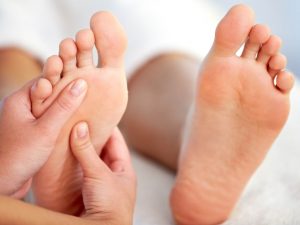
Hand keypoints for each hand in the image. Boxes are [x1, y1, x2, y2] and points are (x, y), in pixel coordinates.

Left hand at [0, 78, 86, 197]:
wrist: (2, 184)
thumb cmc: (19, 156)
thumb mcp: (46, 129)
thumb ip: (64, 106)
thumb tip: (81, 84)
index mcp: (19, 100)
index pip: (45, 79)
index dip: (64, 76)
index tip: (83, 75)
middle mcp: (21, 107)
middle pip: (48, 91)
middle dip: (67, 90)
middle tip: (87, 88)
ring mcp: (25, 119)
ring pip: (50, 106)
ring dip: (65, 105)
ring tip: (85, 103)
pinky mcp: (31, 132)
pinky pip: (49, 119)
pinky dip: (61, 118)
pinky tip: (74, 121)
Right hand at [70, 123, 135, 224]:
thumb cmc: (111, 207)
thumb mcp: (99, 175)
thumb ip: (87, 152)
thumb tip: (80, 127)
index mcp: (124, 170)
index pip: (117, 142)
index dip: (108, 127)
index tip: (97, 113)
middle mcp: (113, 176)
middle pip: (102, 151)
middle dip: (92, 138)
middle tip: (80, 122)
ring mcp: (99, 184)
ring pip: (89, 162)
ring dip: (81, 151)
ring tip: (70, 135)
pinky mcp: (86, 193)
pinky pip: (79, 174)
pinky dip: (73, 166)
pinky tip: (65, 157)